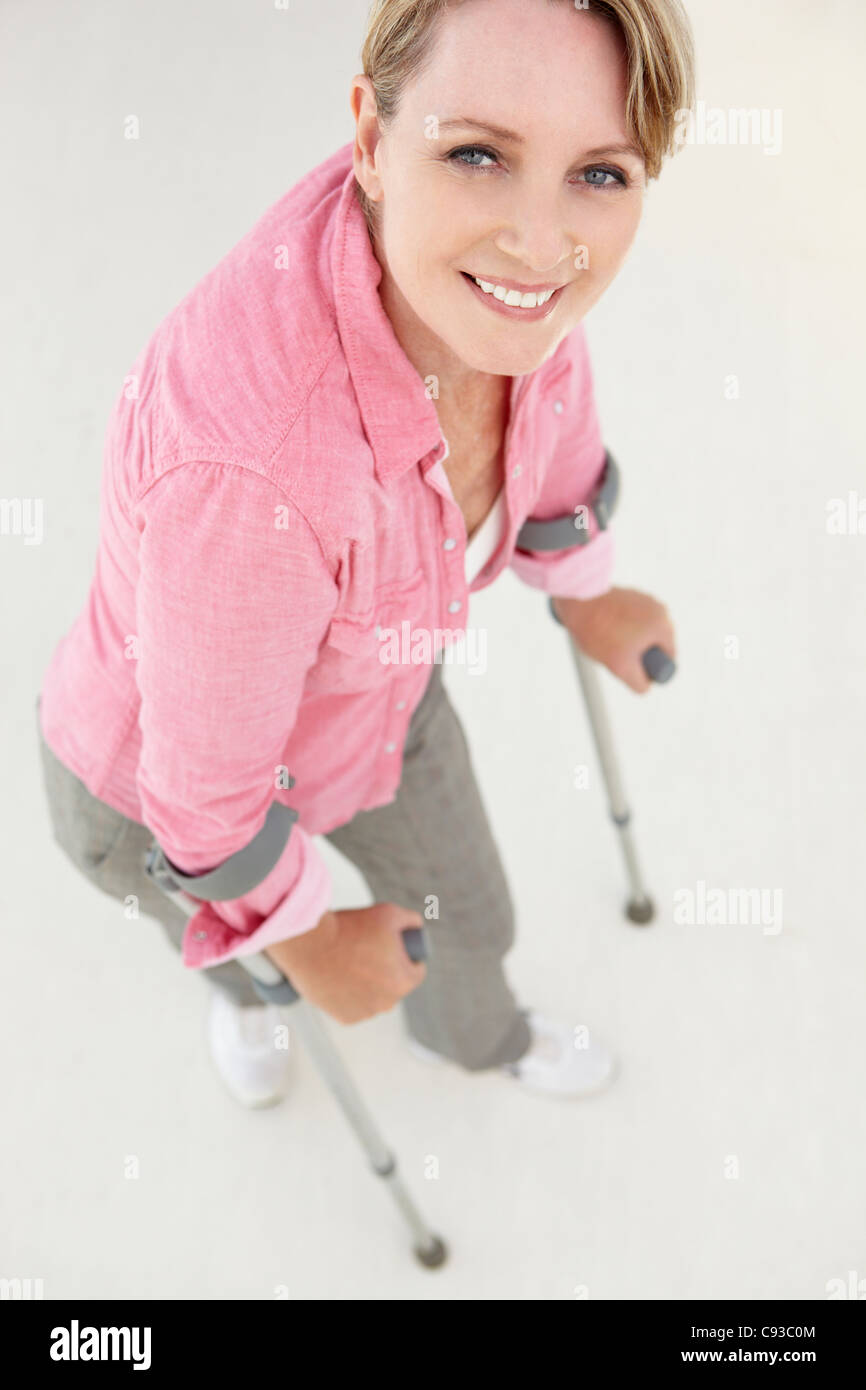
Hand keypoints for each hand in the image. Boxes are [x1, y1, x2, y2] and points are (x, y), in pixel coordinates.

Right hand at [263, 902, 426, 1023]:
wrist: (309, 944)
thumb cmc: (349, 927)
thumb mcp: (388, 913)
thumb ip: (411, 921)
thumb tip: (417, 928)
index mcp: (403, 980)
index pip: (416, 971)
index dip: (407, 957)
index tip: (394, 949)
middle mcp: (388, 1002)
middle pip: (394, 986)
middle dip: (386, 972)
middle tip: (368, 952)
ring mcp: (366, 1012)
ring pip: (374, 998)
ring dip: (368, 986)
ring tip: (351, 964)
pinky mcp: (345, 1018)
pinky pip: (354, 1006)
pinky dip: (349, 996)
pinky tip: (340, 979)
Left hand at [552, 586, 675, 693]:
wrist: (577, 600)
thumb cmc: (600, 632)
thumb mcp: (620, 667)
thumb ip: (639, 682)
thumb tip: (647, 686)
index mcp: (664, 625)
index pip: (668, 657)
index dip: (649, 667)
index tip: (629, 664)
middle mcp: (660, 609)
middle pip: (654, 644)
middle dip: (637, 652)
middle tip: (616, 651)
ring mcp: (645, 599)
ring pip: (641, 632)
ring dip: (628, 639)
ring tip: (608, 637)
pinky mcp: (630, 594)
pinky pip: (631, 618)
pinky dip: (620, 625)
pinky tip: (604, 626)